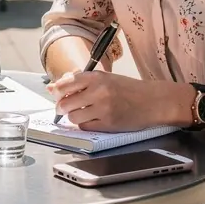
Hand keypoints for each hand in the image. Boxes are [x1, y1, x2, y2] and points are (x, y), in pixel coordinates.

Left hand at [48, 71, 191, 131]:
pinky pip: (85, 127)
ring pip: (73, 117)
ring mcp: (103, 108)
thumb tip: (51, 87)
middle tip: (66, 108)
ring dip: (73, 117)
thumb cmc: (127, 89)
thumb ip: (79, 81)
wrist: (152, 101)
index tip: (57, 95)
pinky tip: (93, 119)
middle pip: (65, 103)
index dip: (57, 92)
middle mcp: (98, 91)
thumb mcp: (104, 78)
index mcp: (96, 76)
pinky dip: (85, 124)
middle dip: (62, 107)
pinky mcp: (108, 124)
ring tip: (83, 113)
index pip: (64, 84)